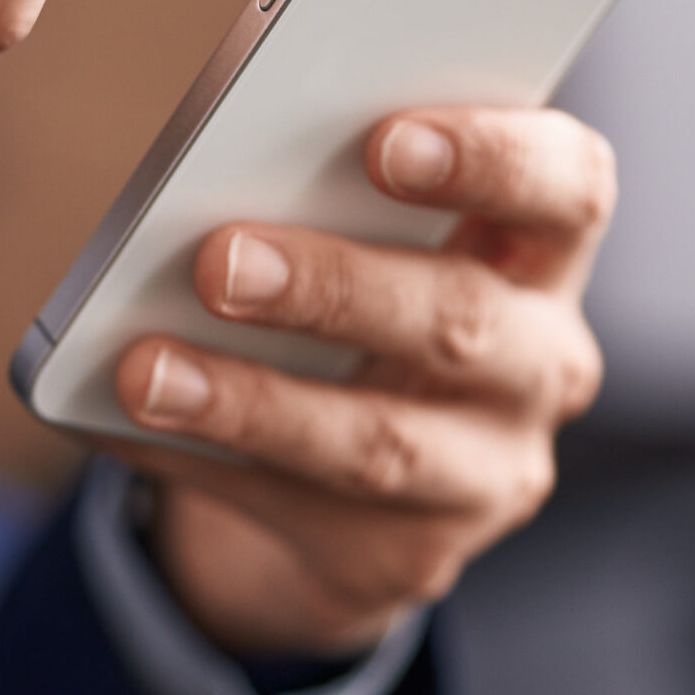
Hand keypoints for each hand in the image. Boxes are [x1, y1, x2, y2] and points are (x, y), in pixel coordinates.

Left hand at [103, 107, 613, 655]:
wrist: (346, 469)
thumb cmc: (345, 294)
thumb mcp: (354, 227)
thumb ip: (314, 180)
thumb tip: (198, 155)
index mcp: (540, 249)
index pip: (568, 186)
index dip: (492, 158)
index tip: (386, 140)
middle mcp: (541, 362)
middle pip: (461, 319)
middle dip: (332, 287)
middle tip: (220, 259)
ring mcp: (488, 473)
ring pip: (379, 444)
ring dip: (252, 403)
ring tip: (146, 371)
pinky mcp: (409, 554)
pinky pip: (295, 509)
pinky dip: (199, 459)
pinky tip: (126, 422)